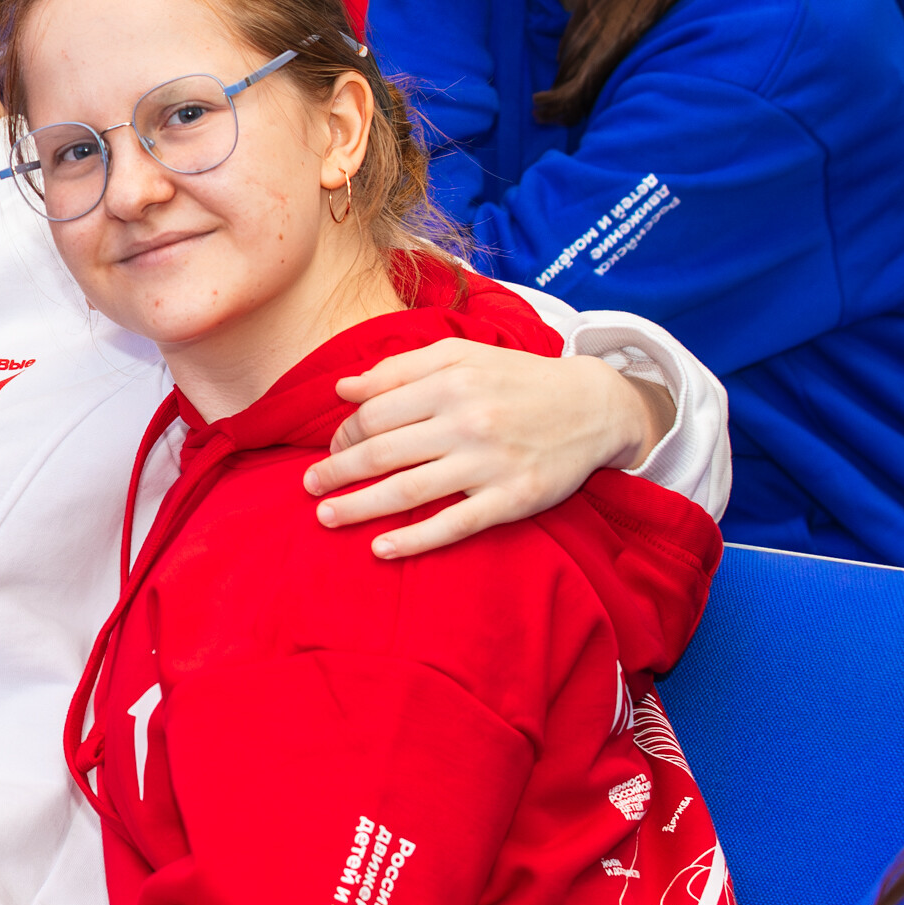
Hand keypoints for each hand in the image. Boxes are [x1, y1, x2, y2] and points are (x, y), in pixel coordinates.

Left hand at [306, 341, 665, 555]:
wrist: (594, 406)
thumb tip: (344, 388)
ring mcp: (490, 464)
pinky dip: (414, 539)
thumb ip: (399, 368)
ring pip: (409, 491)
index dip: (344, 435)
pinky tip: (381, 549)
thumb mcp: (461, 355)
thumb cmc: (516, 378)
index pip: (375, 414)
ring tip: (326, 517)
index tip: (332, 449)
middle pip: (383, 454)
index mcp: (449, 383)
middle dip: (337, 473)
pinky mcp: (514, 500)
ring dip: (359, 507)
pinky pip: (454, 525)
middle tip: (309, 487)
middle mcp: (467, 422)